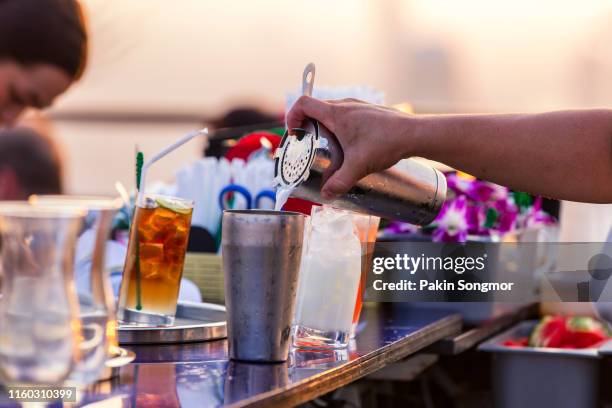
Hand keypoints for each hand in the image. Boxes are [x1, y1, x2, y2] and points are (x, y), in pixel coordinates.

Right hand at [286, 96, 414, 198]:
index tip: (295, 134)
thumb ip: (340, 182)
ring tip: (328, 147)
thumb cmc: (386, 143)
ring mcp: (358, 106)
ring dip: (323, 126)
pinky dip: (339, 126)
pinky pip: (345, 114)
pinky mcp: (368, 111)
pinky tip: (349, 145)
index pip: (303, 103)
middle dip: (306, 126)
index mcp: (336, 113)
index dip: (292, 116)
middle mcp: (345, 105)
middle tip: (308, 145)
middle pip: (315, 108)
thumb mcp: (359, 166)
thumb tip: (326, 195)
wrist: (414, 133)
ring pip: (331, 111)